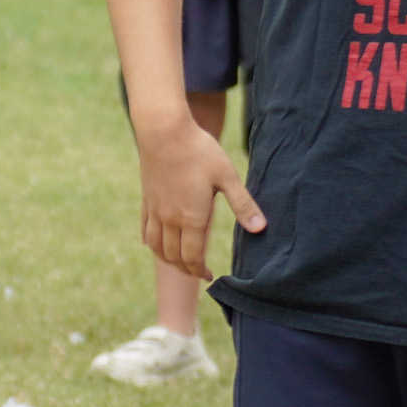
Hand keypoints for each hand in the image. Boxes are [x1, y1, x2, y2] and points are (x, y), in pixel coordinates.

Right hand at [134, 118, 261, 279]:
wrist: (164, 131)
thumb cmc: (199, 151)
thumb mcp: (227, 176)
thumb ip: (243, 205)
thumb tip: (260, 228)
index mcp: (192, 218)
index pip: (192, 257)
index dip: (199, 271)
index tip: (208, 275)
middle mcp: (170, 219)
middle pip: (173, 257)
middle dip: (185, 269)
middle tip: (197, 271)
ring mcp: (155, 210)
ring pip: (157, 247)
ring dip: (168, 259)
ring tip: (179, 261)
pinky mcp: (146, 200)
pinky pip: (146, 230)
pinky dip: (151, 243)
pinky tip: (155, 244)